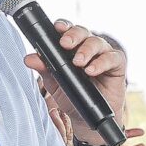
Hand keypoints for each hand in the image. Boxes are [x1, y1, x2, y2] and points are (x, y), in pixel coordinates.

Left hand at [25, 17, 126, 136]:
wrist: (87, 118)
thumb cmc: (72, 97)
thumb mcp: (55, 84)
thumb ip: (44, 69)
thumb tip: (29, 58)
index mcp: (72, 48)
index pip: (68, 31)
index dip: (63, 26)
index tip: (57, 28)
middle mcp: (88, 47)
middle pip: (83, 32)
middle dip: (73, 35)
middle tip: (65, 44)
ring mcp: (103, 54)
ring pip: (97, 42)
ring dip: (86, 50)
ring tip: (78, 62)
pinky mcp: (117, 65)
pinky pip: (112, 58)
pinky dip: (102, 62)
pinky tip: (92, 70)